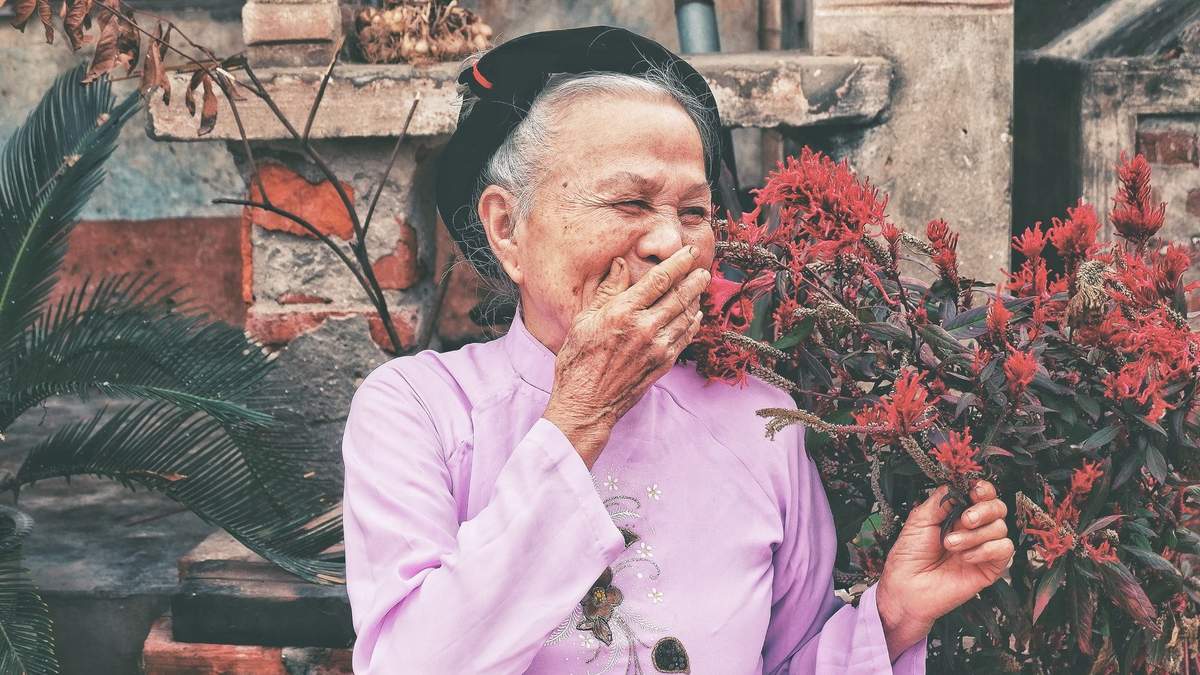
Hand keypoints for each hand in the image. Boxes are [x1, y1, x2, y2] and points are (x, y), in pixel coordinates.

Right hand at [542, 246, 709, 467]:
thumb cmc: (578, 361)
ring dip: (696, 300)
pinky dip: (692, 323)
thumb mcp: (584, 320)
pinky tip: (694, 316)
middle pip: (679, 296)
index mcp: (622, 312)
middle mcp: (644, 328)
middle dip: (694, 280)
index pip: (658, 280)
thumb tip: (621, 263)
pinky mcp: (663, 363)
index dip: (678, 263)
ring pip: (686, 316)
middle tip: (703, 270)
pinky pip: (684, 337)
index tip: (688, 253)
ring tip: (700, 288)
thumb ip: (607, 290)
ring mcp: (657, 347)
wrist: (586, 403)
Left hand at [875, 479, 1014, 658]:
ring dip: (974, 535)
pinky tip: (965, 557)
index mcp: (957, 513)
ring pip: (1000, 528)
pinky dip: (985, 550)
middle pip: (998, 507)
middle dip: (983, 510)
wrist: (908, 587)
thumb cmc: (909, 555)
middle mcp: (974, 528)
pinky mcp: (991, 567)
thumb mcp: (920, 519)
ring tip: (951, 545)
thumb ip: (942, 500)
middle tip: (964, 520)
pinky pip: (1004, 549)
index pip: (982, 494)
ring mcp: (983, 547)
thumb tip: (958, 485)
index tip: (976, 490)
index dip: (983, 489)